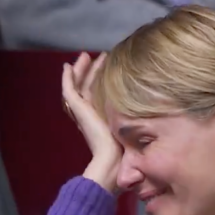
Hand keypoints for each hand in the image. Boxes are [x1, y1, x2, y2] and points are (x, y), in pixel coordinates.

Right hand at [62, 52, 121, 190]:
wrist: (111, 158)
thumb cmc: (124, 148)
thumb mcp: (129, 128)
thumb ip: (132, 120)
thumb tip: (148, 111)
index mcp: (99, 118)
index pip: (94, 96)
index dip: (95, 82)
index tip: (103, 67)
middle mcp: (88, 113)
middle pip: (84, 87)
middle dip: (87, 72)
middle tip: (89, 56)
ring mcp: (82, 111)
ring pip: (77, 86)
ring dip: (80, 70)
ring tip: (85, 56)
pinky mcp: (78, 109)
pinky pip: (69, 90)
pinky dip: (66, 78)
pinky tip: (67, 67)